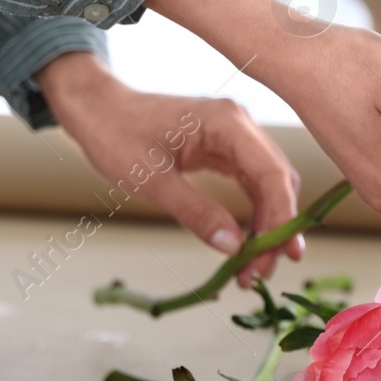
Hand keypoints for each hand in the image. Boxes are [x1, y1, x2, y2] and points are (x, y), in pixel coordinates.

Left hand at [35, 52, 302, 284]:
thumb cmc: (115, 134)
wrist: (97, 108)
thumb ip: (195, 212)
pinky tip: (247, 243)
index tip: (282, 254)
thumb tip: (233, 247)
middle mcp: (240, 125)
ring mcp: (236, 136)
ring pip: (270, 186)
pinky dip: (254, 214)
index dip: (283, 217)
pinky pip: (253, 184)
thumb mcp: (152, 180)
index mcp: (226, 123)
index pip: (272, 174)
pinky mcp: (227, 148)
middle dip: (277, 228)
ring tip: (255, 267)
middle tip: (263, 272)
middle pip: (278, 181)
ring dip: (269, 226)